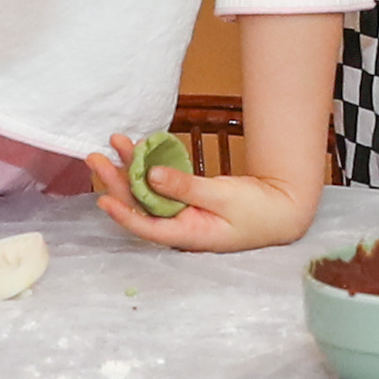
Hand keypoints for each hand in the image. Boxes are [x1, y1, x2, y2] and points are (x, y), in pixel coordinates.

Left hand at [94, 141, 315, 253]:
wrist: (282, 210)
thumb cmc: (258, 211)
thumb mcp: (223, 197)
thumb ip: (186, 187)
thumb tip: (150, 176)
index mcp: (188, 235)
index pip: (147, 227)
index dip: (123, 213)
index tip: (103, 197)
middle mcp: (179, 226)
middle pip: (140, 205)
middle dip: (117, 180)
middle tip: (96, 156)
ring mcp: (182, 214)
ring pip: (147, 193)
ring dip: (130, 169)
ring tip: (116, 143)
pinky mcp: (187, 202)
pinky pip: (161, 186)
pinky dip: (150, 168)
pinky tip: (140, 149)